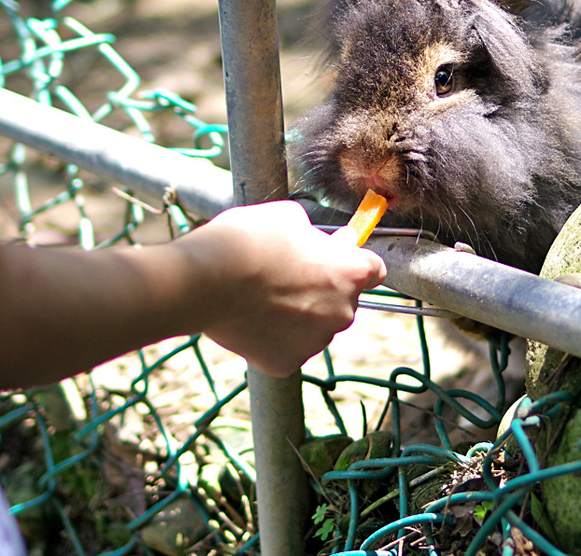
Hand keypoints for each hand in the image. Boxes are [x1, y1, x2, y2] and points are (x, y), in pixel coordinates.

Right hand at [184, 201, 386, 376]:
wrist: (206, 280)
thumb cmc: (248, 240)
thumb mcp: (289, 217)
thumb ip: (315, 235)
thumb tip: (323, 243)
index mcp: (351, 273)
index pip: (374, 270)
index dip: (351, 260)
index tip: (333, 256)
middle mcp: (343, 312)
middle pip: (342, 301)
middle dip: (322, 289)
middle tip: (285, 275)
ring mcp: (315, 342)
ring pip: (314, 327)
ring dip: (298, 316)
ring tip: (261, 297)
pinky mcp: (286, 363)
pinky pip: (286, 349)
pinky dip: (273, 339)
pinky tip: (251, 320)